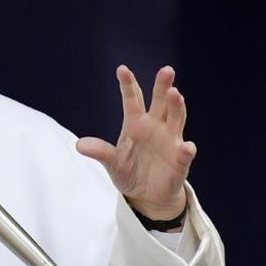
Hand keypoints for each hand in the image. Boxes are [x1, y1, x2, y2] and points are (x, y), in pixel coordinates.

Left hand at [76, 65, 194, 221]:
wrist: (147, 197)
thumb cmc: (129, 172)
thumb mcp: (111, 162)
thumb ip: (100, 151)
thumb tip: (79, 145)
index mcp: (136, 124)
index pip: (132, 100)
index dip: (128, 85)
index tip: (122, 69)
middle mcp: (155, 127)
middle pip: (160, 103)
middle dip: (163, 86)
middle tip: (166, 70)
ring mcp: (170, 142)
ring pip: (176, 120)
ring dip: (176, 107)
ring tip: (175, 94)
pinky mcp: (180, 162)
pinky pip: (184, 154)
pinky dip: (185, 150)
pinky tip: (186, 146)